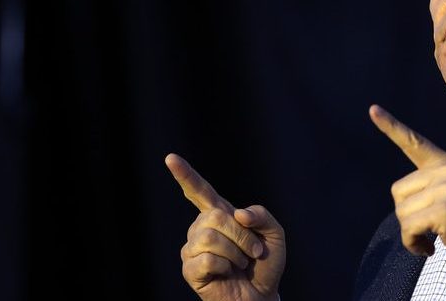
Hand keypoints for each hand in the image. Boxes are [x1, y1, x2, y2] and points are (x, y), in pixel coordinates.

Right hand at [165, 153, 285, 300]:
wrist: (262, 294)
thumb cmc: (266, 263)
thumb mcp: (274, 234)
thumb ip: (262, 216)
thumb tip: (237, 214)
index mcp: (219, 214)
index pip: (199, 191)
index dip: (185, 174)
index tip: (170, 158)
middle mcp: (201, 228)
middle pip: (215, 216)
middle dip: (242, 235)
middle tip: (253, 252)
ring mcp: (192, 249)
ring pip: (210, 237)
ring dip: (236, 252)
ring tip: (241, 263)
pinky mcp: (190, 269)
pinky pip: (206, 259)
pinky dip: (225, 266)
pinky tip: (226, 273)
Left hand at [369, 105, 445, 270]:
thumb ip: (432, 188)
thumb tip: (402, 202)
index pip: (414, 142)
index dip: (391, 126)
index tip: (373, 110)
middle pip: (398, 191)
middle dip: (408, 215)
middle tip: (429, 229)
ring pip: (402, 211)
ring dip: (412, 233)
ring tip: (433, 239)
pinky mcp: (444, 208)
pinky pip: (409, 228)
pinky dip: (414, 244)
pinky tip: (430, 249)